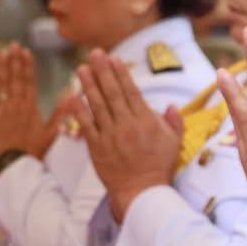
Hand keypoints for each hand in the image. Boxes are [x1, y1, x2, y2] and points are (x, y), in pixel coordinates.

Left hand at [0, 44, 63, 166]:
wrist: (14, 163)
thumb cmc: (34, 150)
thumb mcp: (52, 133)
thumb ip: (61, 114)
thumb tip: (70, 96)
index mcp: (31, 108)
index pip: (29, 81)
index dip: (28, 65)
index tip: (27, 51)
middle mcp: (16, 105)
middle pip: (16, 78)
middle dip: (15, 61)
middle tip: (14, 45)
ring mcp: (2, 109)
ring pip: (2, 84)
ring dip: (2, 67)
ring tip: (2, 52)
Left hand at [68, 50, 183, 222]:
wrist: (142, 192)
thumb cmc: (159, 166)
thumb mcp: (175, 143)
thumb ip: (174, 122)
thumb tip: (170, 106)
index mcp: (146, 122)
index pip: (131, 92)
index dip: (121, 74)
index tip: (114, 58)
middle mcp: (127, 125)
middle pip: (112, 93)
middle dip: (103, 71)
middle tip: (94, 53)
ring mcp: (110, 136)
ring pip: (97, 105)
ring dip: (88, 85)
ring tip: (81, 68)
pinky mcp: (97, 147)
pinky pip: (85, 125)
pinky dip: (78, 111)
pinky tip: (71, 96)